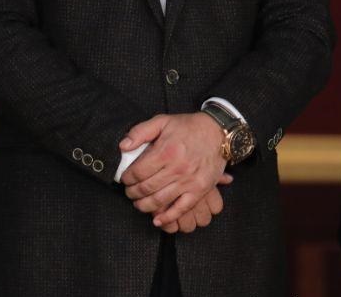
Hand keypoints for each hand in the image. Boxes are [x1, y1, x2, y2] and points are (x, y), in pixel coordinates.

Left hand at [120, 112, 226, 226]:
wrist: (218, 132)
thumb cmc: (189, 127)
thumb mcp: (162, 121)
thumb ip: (140, 132)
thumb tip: (123, 147)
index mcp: (165, 151)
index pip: (137, 172)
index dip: (127, 178)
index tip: (125, 178)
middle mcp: (176, 168)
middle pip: (145, 188)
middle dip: (132, 192)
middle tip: (129, 191)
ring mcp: (188, 181)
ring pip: (159, 201)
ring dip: (143, 205)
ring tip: (138, 203)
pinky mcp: (199, 190)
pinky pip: (181, 209)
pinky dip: (167, 217)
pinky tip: (157, 220)